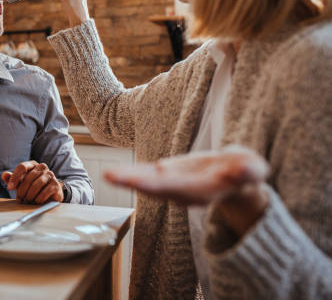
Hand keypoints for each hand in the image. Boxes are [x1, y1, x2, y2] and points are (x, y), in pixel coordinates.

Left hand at [1, 161, 63, 203]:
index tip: (9, 188)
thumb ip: (12, 178)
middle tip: (19, 199)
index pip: (22, 166)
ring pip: (37, 184)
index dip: (15, 177)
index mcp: (32, 164)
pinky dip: (39, 198)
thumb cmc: (33, 188)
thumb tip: (4, 175)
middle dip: (22, 190)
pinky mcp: (56, 185)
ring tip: (28, 201)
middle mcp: (42, 167)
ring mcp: (50, 175)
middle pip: (29, 177)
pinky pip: (45, 192)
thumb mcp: (21, 183)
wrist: (49, 196)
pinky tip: (36, 202)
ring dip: (30, 195)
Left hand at [104, 146, 269, 235]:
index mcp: (202, 190)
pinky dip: (132, 174)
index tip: (138, 181)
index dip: (158, 183)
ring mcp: (174, 186)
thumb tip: (244, 170)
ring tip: (107, 175)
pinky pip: (147, 176)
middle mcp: (184, 192)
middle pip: (155, 187)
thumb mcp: (253, 169)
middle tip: (109, 176)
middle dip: (133, 182)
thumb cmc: (246, 172)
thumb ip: (249, 172)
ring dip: (127, 179)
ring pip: (147, 183)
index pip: (176, 187)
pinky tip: (115, 173)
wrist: (238, 178)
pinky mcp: (169, 177)